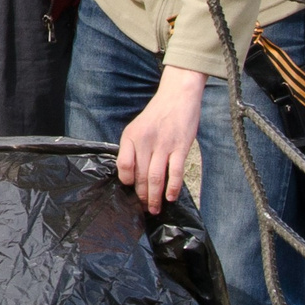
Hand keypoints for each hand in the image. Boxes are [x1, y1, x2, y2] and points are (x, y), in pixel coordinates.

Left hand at [115, 66, 206, 213]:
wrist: (177, 96)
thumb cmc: (157, 114)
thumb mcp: (137, 127)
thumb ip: (132, 148)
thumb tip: (131, 175)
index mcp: (131, 136)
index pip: (123, 166)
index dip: (126, 182)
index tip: (131, 191)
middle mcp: (145, 141)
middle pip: (141, 176)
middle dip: (142, 196)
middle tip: (144, 208)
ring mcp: (163, 145)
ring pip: (156, 178)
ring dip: (155, 197)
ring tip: (155, 208)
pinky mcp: (180, 147)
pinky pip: (175, 172)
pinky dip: (172, 188)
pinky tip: (170, 197)